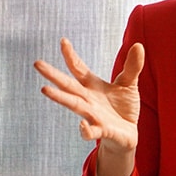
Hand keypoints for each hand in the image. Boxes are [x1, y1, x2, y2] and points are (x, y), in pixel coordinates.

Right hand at [34, 38, 144, 152]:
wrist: (127, 135)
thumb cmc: (123, 108)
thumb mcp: (129, 84)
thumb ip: (132, 66)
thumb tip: (138, 45)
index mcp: (92, 86)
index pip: (78, 68)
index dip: (71, 56)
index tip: (63, 41)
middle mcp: (88, 99)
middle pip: (68, 85)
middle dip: (53, 75)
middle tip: (37, 63)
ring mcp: (93, 115)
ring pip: (74, 105)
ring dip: (60, 98)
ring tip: (45, 89)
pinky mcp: (103, 130)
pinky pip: (92, 131)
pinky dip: (86, 130)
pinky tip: (82, 125)